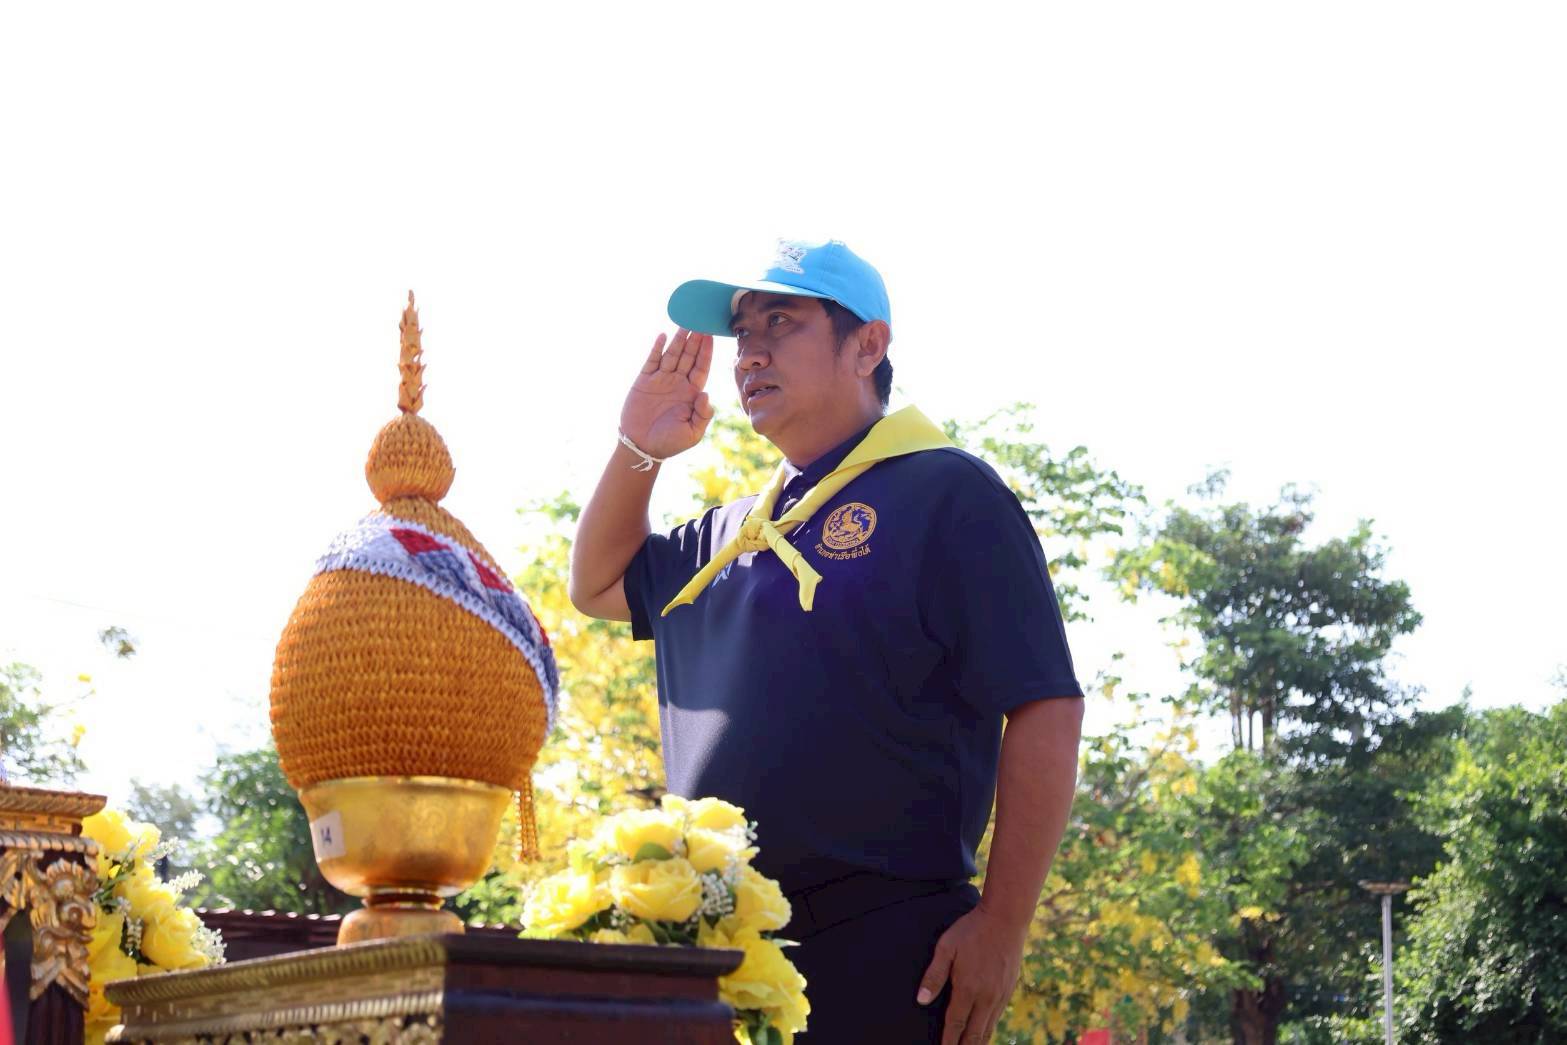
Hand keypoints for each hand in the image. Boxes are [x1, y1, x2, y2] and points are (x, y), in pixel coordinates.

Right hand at [619, 329, 714, 459]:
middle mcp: (678, 383)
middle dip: (695, 340)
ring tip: (684, 323)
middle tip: (700, 322)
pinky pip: (652, 361)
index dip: (706, 352)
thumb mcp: (692, 433)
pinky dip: (657, 348)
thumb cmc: (670, 443)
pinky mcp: (644, 381)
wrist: (642, 447)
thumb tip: (705, 393)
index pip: (702, 367)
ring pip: (672, 355)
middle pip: (689, 356)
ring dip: (678, 340)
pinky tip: (663, 336)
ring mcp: (661, 380)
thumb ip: (703, 414)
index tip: (711, 336)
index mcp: (692, 393)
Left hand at [916, 905, 1026, 1044]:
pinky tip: (983, 1032)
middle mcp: (986, 997)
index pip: (955, 1024)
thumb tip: (921, 1000)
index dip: (948, 1041)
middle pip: (974, 1033)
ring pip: (988, 1028)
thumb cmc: (972, 930)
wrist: (1006, 918)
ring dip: (978, 1042)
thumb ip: (934, 975)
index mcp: (967, 988)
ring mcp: (1000, 995)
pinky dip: (989, 1029)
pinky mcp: (1009, 989)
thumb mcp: (947, 947)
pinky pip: (997, 1017)